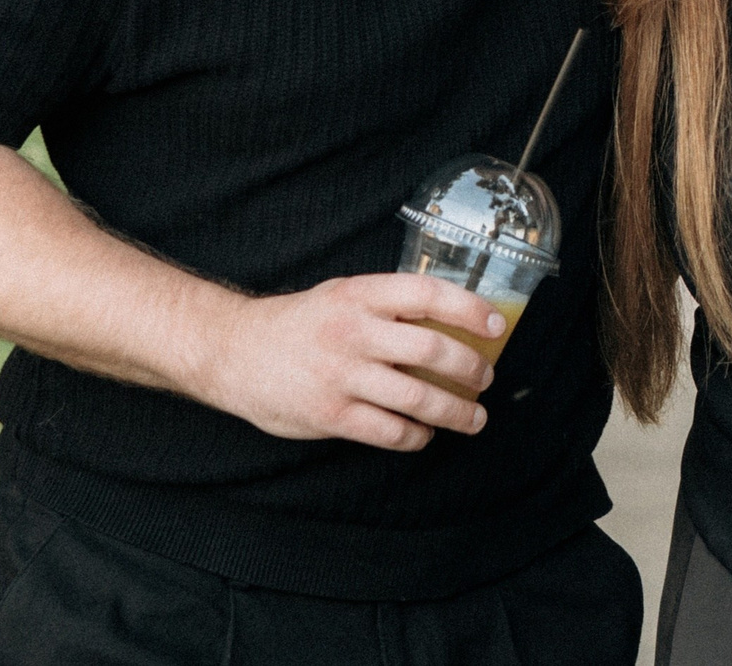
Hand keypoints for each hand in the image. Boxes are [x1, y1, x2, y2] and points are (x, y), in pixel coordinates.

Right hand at [195, 273, 504, 450]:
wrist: (234, 351)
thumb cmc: (298, 323)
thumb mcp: (341, 295)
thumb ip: (386, 305)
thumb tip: (448, 319)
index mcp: (359, 295)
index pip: (427, 294)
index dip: (469, 309)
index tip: (497, 326)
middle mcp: (353, 332)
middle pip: (432, 351)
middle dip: (471, 369)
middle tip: (487, 378)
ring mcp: (342, 376)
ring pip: (419, 398)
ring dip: (457, 412)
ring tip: (474, 418)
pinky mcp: (331, 415)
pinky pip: (391, 432)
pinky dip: (417, 436)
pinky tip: (425, 434)